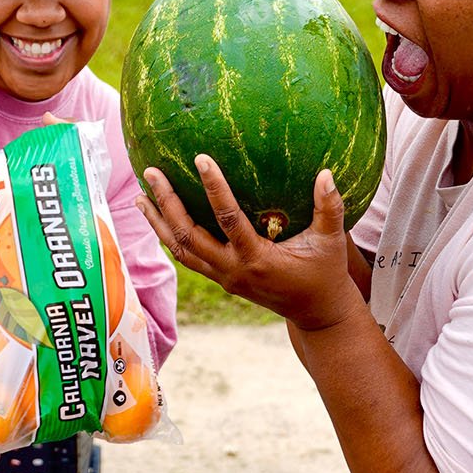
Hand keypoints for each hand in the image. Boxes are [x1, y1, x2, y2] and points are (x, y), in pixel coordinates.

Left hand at [137, 156, 366, 332]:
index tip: (200, 158)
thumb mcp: (331, 241)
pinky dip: (170, 237)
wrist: (316, 314)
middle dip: (167, 203)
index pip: (227, 218)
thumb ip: (329, 208)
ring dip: (158, 222)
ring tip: (140, 196)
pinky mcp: (221, 279)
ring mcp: (223, 277)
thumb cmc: (325, 273)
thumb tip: (326, 173)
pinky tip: (159, 218)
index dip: (214, 188)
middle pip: (188, 236)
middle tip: (151, 172)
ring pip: (181, 250)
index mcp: (257, 258)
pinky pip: (188, 257)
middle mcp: (233, 270)